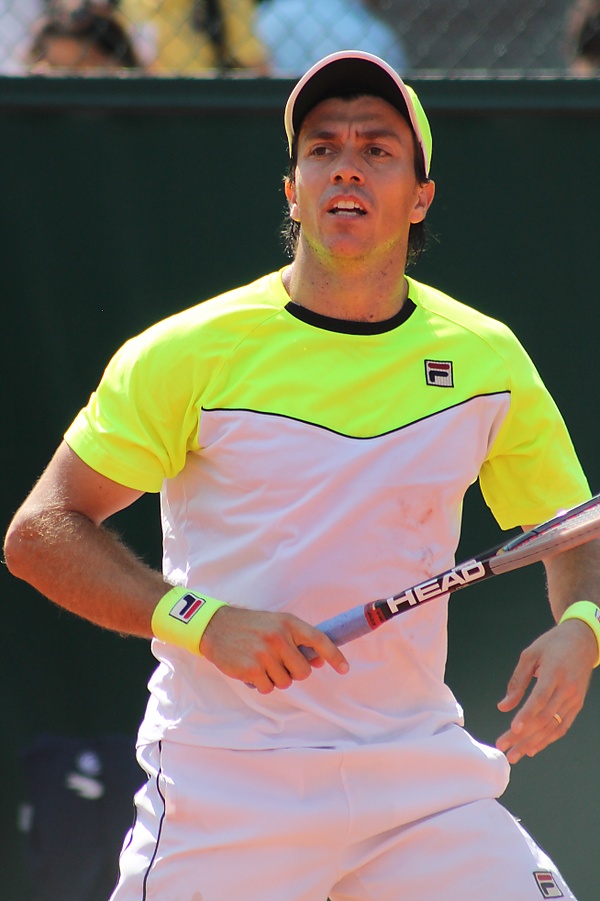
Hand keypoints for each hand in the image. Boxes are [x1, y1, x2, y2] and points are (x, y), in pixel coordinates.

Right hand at [200, 606, 349, 692]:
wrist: (216, 627)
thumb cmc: (250, 627)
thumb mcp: (276, 624)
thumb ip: (297, 640)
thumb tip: (319, 660)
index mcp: (288, 623)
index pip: (319, 640)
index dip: (334, 655)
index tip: (344, 668)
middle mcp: (279, 637)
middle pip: (303, 671)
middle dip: (293, 672)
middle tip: (278, 663)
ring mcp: (265, 654)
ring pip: (285, 682)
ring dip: (275, 678)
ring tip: (261, 663)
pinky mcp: (251, 669)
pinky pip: (268, 688)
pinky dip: (261, 684)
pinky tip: (251, 670)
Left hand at [495, 619, 596, 763]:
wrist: (583, 640)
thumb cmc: (553, 644)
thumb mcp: (530, 654)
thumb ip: (517, 681)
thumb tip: (503, 707)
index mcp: (554, 672)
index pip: (540, 699)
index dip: (526, 715)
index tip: (513, 729)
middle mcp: (566, 689)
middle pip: (544, 718)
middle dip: (523, 736)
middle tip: (504, 747)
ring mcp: (574, 699)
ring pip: (553, 727)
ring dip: (533, 743)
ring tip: (515, 755)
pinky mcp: (577, 705)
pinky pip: (562, 726)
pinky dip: (548, 739)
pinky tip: (534, 748)